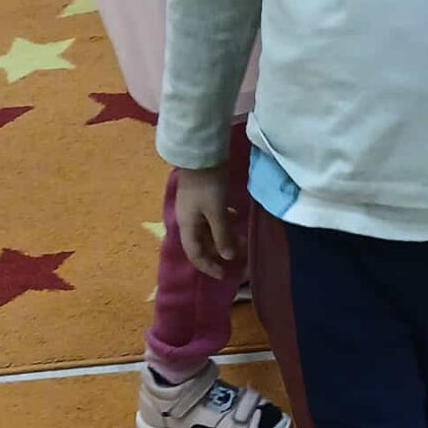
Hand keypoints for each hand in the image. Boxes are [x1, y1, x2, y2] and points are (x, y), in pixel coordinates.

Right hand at [174, 165, 238, 279]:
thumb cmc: (207, 184)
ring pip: (208, 232)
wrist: (200, 152)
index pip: (195, 255)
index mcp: (187, 226)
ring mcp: (194, 209)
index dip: (208, 267)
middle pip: (202, 244)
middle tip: (238, 257)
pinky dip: (222, 224)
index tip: (224, 274)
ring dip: (223, 238)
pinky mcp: (201, 199)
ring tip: (240, 240)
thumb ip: (222, 236)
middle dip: (219, 253)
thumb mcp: (217, 212)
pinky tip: (233, 219)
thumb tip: (228, 257)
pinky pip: (211, 219)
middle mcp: (188, 221)